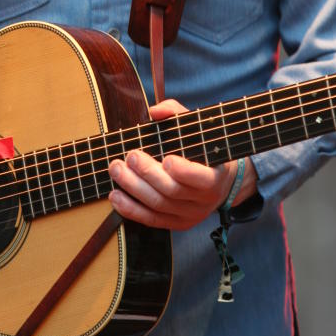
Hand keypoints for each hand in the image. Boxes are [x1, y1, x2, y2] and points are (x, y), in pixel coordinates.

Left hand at [108, 99, 256, 230]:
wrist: (220, 183)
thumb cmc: (203, 150)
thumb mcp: (198, 129)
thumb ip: (177, 114)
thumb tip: (155, 112)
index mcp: (215, 176)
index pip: (201, 178)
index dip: (184, 171)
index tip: (166, 159)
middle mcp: (204, 201)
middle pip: (172, 191)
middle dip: (148, 173)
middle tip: (130, 156)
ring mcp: (189, 215)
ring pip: (158, 205)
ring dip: (133, 187)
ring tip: (116, 170)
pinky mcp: (175, 224)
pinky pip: (150, 220)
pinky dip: (130, 209)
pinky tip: (115, 195)